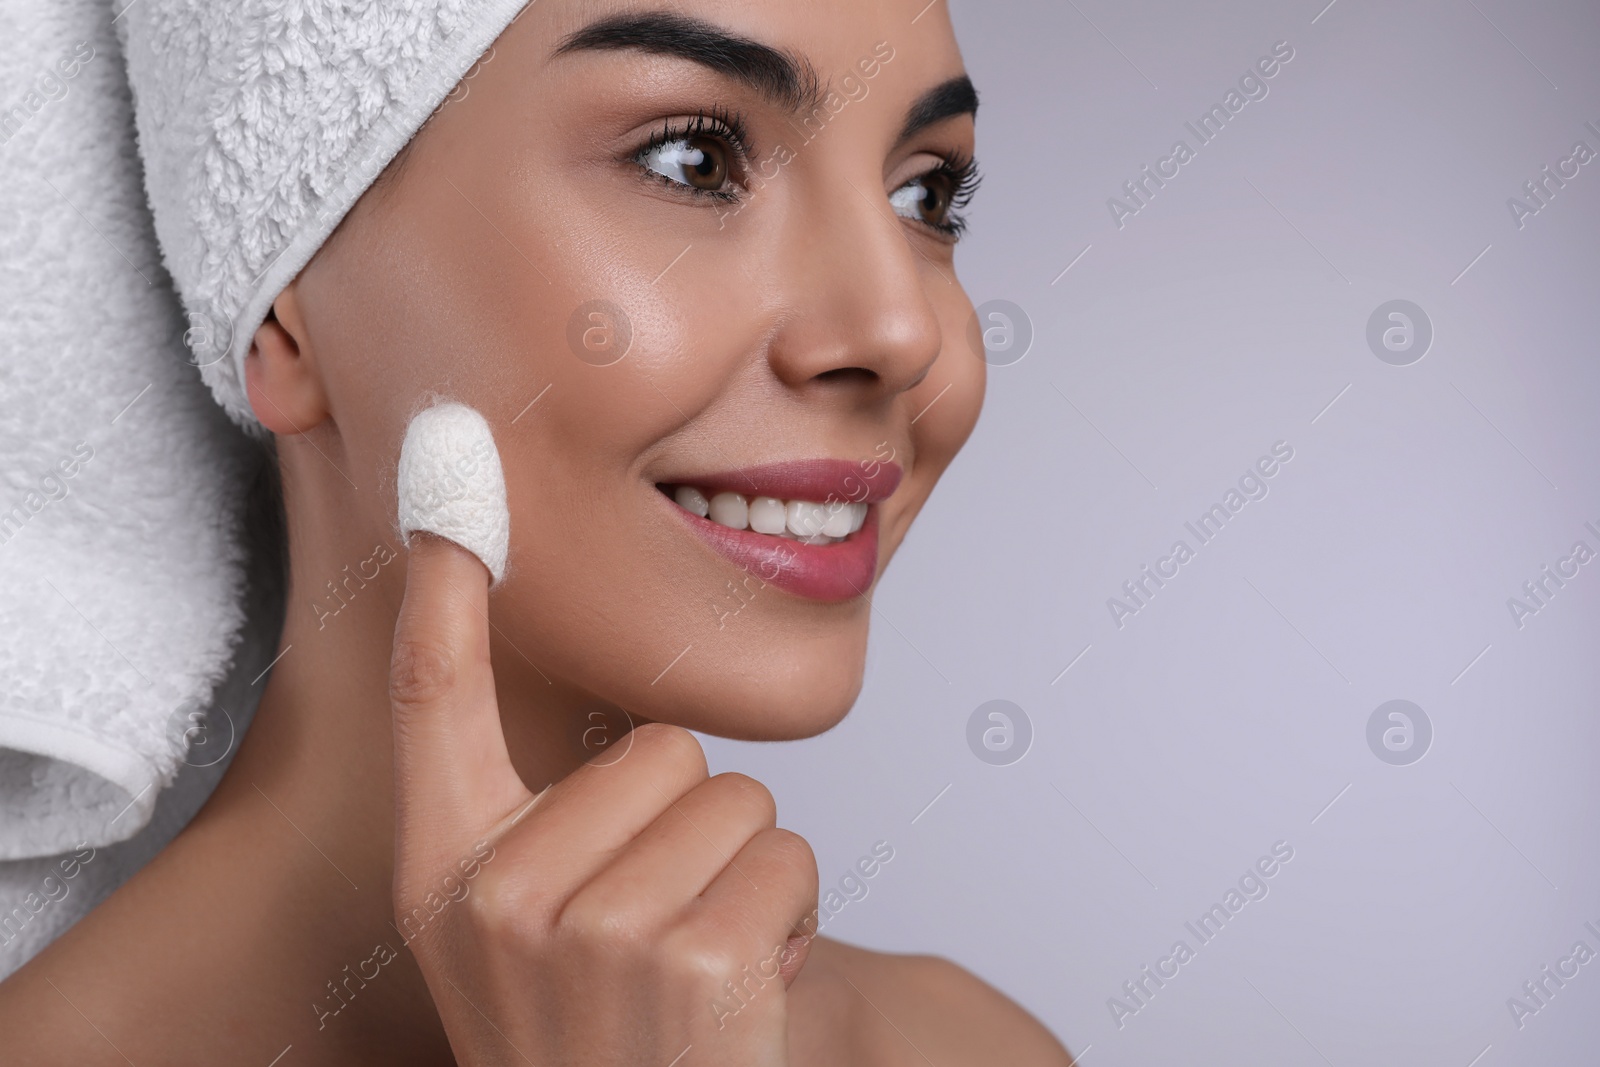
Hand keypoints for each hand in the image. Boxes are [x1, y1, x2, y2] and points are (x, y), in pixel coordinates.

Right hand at [388, 536, 818, 1065]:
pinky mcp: (695, 954)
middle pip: (659, 748)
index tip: (446, 479)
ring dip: (742, 875)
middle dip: (687, 827)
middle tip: (658, 934)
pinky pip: (787, 854)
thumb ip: (538, 829)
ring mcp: (594, 929)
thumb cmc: (594, 1038)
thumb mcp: (519, 941)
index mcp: (447, 876)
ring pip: (736, 797)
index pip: (435, 706)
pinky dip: (788, 914)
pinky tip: (743, 988)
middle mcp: (502, 897)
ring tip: (696, 968)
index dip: (442, 592)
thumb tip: (621, 728)